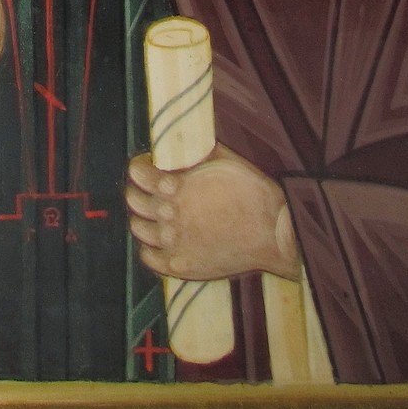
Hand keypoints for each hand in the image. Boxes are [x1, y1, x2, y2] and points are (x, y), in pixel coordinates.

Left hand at [126, 145, 298, 281]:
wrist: (273, 232)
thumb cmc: (252, 192)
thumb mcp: (223, 159)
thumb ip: (196, 153)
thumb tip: (182, 142)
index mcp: (175, 185)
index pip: (138, 173)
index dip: (140, 166)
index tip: (148, 165)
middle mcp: (168, 215)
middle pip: (134, 201)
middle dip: (138, 191)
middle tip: (150, 189)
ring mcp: (173, 243)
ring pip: (139, 229)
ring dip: (142, 219)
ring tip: (155, 215)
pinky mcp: (181, 265)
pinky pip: (149, 258)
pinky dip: (149, 248)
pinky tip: (159, 241)